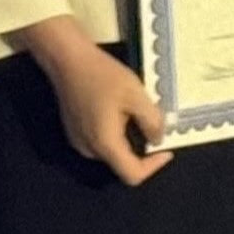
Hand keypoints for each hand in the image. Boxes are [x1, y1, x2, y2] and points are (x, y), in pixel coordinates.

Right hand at [15, 18, 170, 187]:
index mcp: (105, 144)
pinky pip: (100, 142)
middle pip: (122, 164)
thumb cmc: (102, 75)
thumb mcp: (136, 95)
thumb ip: (152, 122)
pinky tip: (116, 111)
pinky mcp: (74, 132)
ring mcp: (78, 142)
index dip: (154, 167)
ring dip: (128, 140)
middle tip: (151, 124)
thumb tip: (157, 140)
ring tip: (133, 113)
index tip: (166, 150)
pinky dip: (114, 135)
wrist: (67, 58)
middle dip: (141, 150)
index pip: (133, 175)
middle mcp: (89, 150)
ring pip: (112, 153)